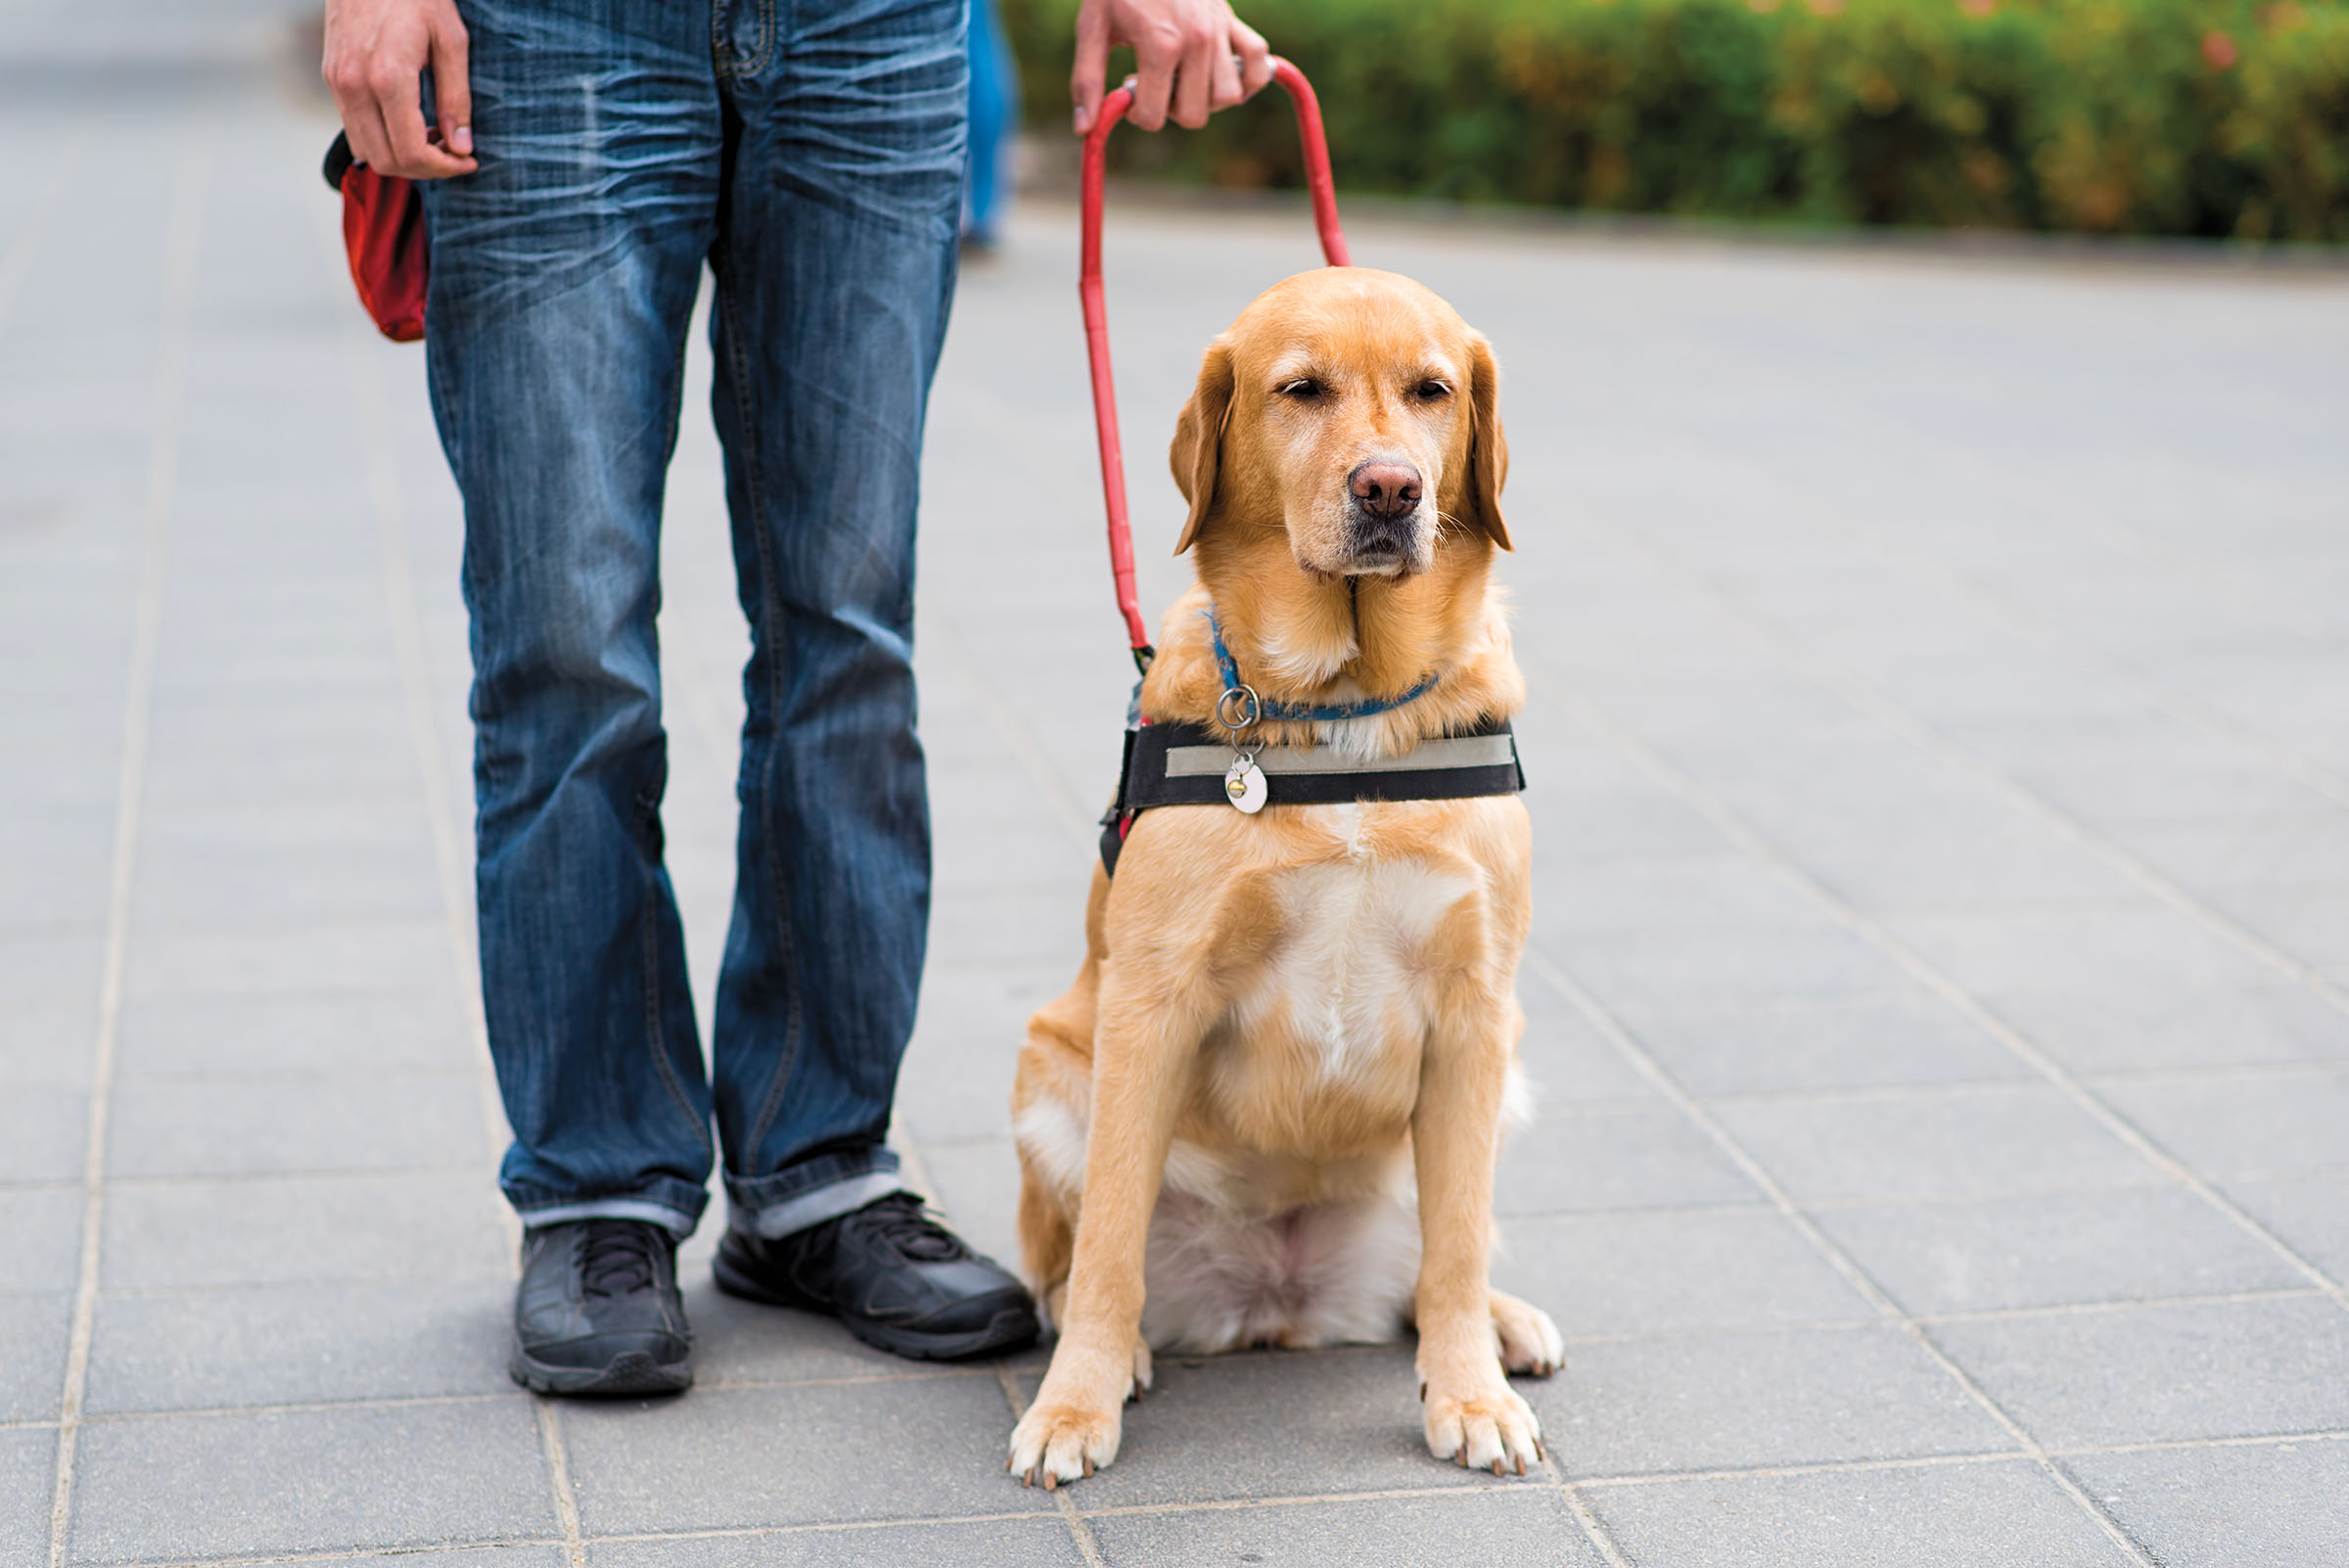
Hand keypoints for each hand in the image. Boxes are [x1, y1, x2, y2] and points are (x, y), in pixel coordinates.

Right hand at [322, 0, 476, 178]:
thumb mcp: (451, 40)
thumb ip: (456, 98)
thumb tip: (461, 146)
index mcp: (388, 77)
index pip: (411, 152)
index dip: (444, 169)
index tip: (469, 161)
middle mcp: (355, 85)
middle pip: (386, 161)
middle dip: (425, 170)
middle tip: (454, 156)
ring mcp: (337, 83)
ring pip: (366, 151)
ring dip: (403, 158)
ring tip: (435, 141)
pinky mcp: (332, 78)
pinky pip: (355, 128)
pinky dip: (383, 140)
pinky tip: (410, 125)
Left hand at [1071, 0, 1272, 135]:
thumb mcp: (1092, 28)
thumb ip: (1086, 80)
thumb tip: (1085, 131)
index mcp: (1160, 46)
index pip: (1154, 117)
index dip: (1137, 113)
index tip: (1130, 88)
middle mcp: (1196, 42)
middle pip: (1195, 115)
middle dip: (1171, 109)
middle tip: (1156, 82)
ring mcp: (1220, 32)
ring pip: (1228, 98)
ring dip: (1206, 98)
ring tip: (1184, 77)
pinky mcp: (1235, 22)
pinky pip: (1260, 66)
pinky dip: (1249, 78)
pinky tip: (1222, 74)